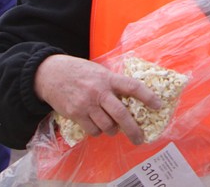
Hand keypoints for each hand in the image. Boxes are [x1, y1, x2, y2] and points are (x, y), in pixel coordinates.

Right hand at [34, 54, 161, 143]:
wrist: (51, 74)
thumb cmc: (79, 72)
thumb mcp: (100, 71)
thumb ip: (114, 83)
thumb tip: (132, 97)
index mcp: (109, 78)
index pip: (133, 87)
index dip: (148, 96)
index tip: (158, 105)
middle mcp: (99, 92)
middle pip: (121, 114)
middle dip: (133, 129)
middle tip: (140, 138)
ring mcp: (86, 104)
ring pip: (107, 126)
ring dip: (113, 130)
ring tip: (114, 128)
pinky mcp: (75, 114)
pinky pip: (92, 130)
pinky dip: (98, 132)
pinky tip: (97, 126)